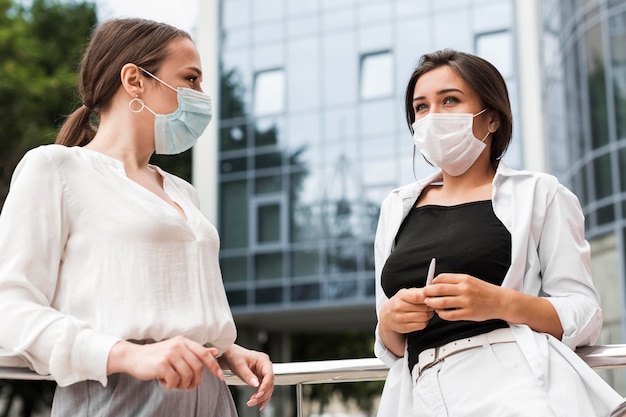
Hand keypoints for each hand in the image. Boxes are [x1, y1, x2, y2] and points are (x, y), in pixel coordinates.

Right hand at [107, 336, 223, 389]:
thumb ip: (195, 351)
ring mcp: (170, 354)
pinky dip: (171, 386)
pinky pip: (174, 381)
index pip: (204, 354)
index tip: (221, 377)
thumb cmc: (157, 356)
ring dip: (182, 385)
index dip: (214, 366)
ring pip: (187, 376)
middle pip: (197, 368)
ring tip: (174, 383)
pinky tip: (164, 381)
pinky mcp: (161, 364)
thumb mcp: (177, 349)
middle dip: (196, 381)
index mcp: (184, 341)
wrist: (134, 357)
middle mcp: (178, 345)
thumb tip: (214, 351)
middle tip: (188, 387)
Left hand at [218, 344, 273, 409]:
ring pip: (267, 387)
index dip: (265, 385)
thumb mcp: (239, 365)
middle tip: (253, 400)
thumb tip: (255, 384)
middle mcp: (264, 366)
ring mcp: (262, 373)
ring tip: (252, 402)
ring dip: (261, 397)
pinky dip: (261, 396)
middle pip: (269, 383)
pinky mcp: (259, 378)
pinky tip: (258, 403)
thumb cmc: (234, 356)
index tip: (259, 393)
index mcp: (262, 360)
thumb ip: (247, 375)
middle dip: (262, 393)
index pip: (269, 374)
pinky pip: (263, 388)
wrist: (228, 355)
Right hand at [380, 288, 434, 333]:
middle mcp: (399, 307)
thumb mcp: (406, 293)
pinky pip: (421, 325)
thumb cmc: (399, 302)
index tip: (432, 298)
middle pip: (424, 308)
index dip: (428, 298)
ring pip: (424, 317)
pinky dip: (424, 322)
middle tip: (431, 306)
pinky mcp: (404, 327)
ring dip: (429, 315)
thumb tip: (432, 292)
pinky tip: (420, 319)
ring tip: (426, 312)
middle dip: (431, 307)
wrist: (386, 316)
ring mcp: (400, 318)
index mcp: (401, 296)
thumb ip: (418, 292)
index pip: (418, 297)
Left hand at [422, 273, 503, 321]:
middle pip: (439, 289)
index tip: (428, 286)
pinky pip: (449, 314)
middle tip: (423, 295)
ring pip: (442, 302)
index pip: (442, 278)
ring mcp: (466, 302)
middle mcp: (464, 289)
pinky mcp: (468, 313)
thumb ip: (454, 281)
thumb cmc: (483, 291)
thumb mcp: (470, 280)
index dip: (431, 282)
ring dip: (432, 303)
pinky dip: (441, 314)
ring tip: (429, 303)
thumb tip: (436, 282)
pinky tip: (440, 312)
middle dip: (427, 292)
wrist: (500, 301)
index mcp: (464, 279)